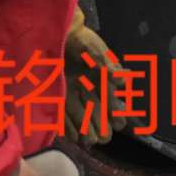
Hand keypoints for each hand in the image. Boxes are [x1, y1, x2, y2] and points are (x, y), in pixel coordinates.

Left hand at [64, 6, 120, 144]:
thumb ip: (107, 64)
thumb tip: (122, 80)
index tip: (120, 123)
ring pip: (82, 115)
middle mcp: (87, 89)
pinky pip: (64, 114)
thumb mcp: (93, 49)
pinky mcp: (57, 96)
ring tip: (91, 141)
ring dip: (87, 128)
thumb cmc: (77, 40)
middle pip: (97, 111)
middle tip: (105, 138)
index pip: (111, 99)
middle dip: (102, 125)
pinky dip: (69, 126)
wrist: (54, 33)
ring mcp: (72, 94)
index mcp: (100, 79)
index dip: (116, 112)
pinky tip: (74, 136)